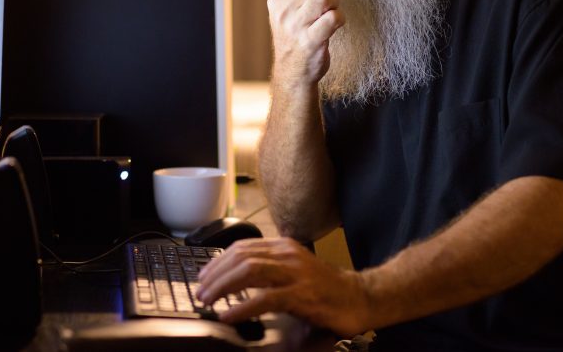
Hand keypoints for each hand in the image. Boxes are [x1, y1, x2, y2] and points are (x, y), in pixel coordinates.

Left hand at [195, 237, 371, 337]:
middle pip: (240, 257)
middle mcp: (288, 255)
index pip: (242, 247)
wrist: (361, 298)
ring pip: (248, 272)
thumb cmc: (327, 288)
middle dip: (215, 275)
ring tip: (209, 301)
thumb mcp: (295, 270)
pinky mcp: (302, 295)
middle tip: (201, 292)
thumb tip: (238, 280)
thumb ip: (271, 269)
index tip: (204, 276)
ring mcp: (295, 274)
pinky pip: (265, 298)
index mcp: (284, 246)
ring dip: (222, 287)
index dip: (218, 261)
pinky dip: (242, 307)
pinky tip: (230, 315)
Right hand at [266, 0, 349, 88]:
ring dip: (335, 4)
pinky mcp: (309, 41)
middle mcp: (282, 12)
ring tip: (331, 14)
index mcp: (277, 0)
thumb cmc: (297, 38)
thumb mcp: (291, 10)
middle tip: (331, 3)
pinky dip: (340, 19)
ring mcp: (294, 27)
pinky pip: (333, 18)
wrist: (293, 73)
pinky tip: (335, 26)